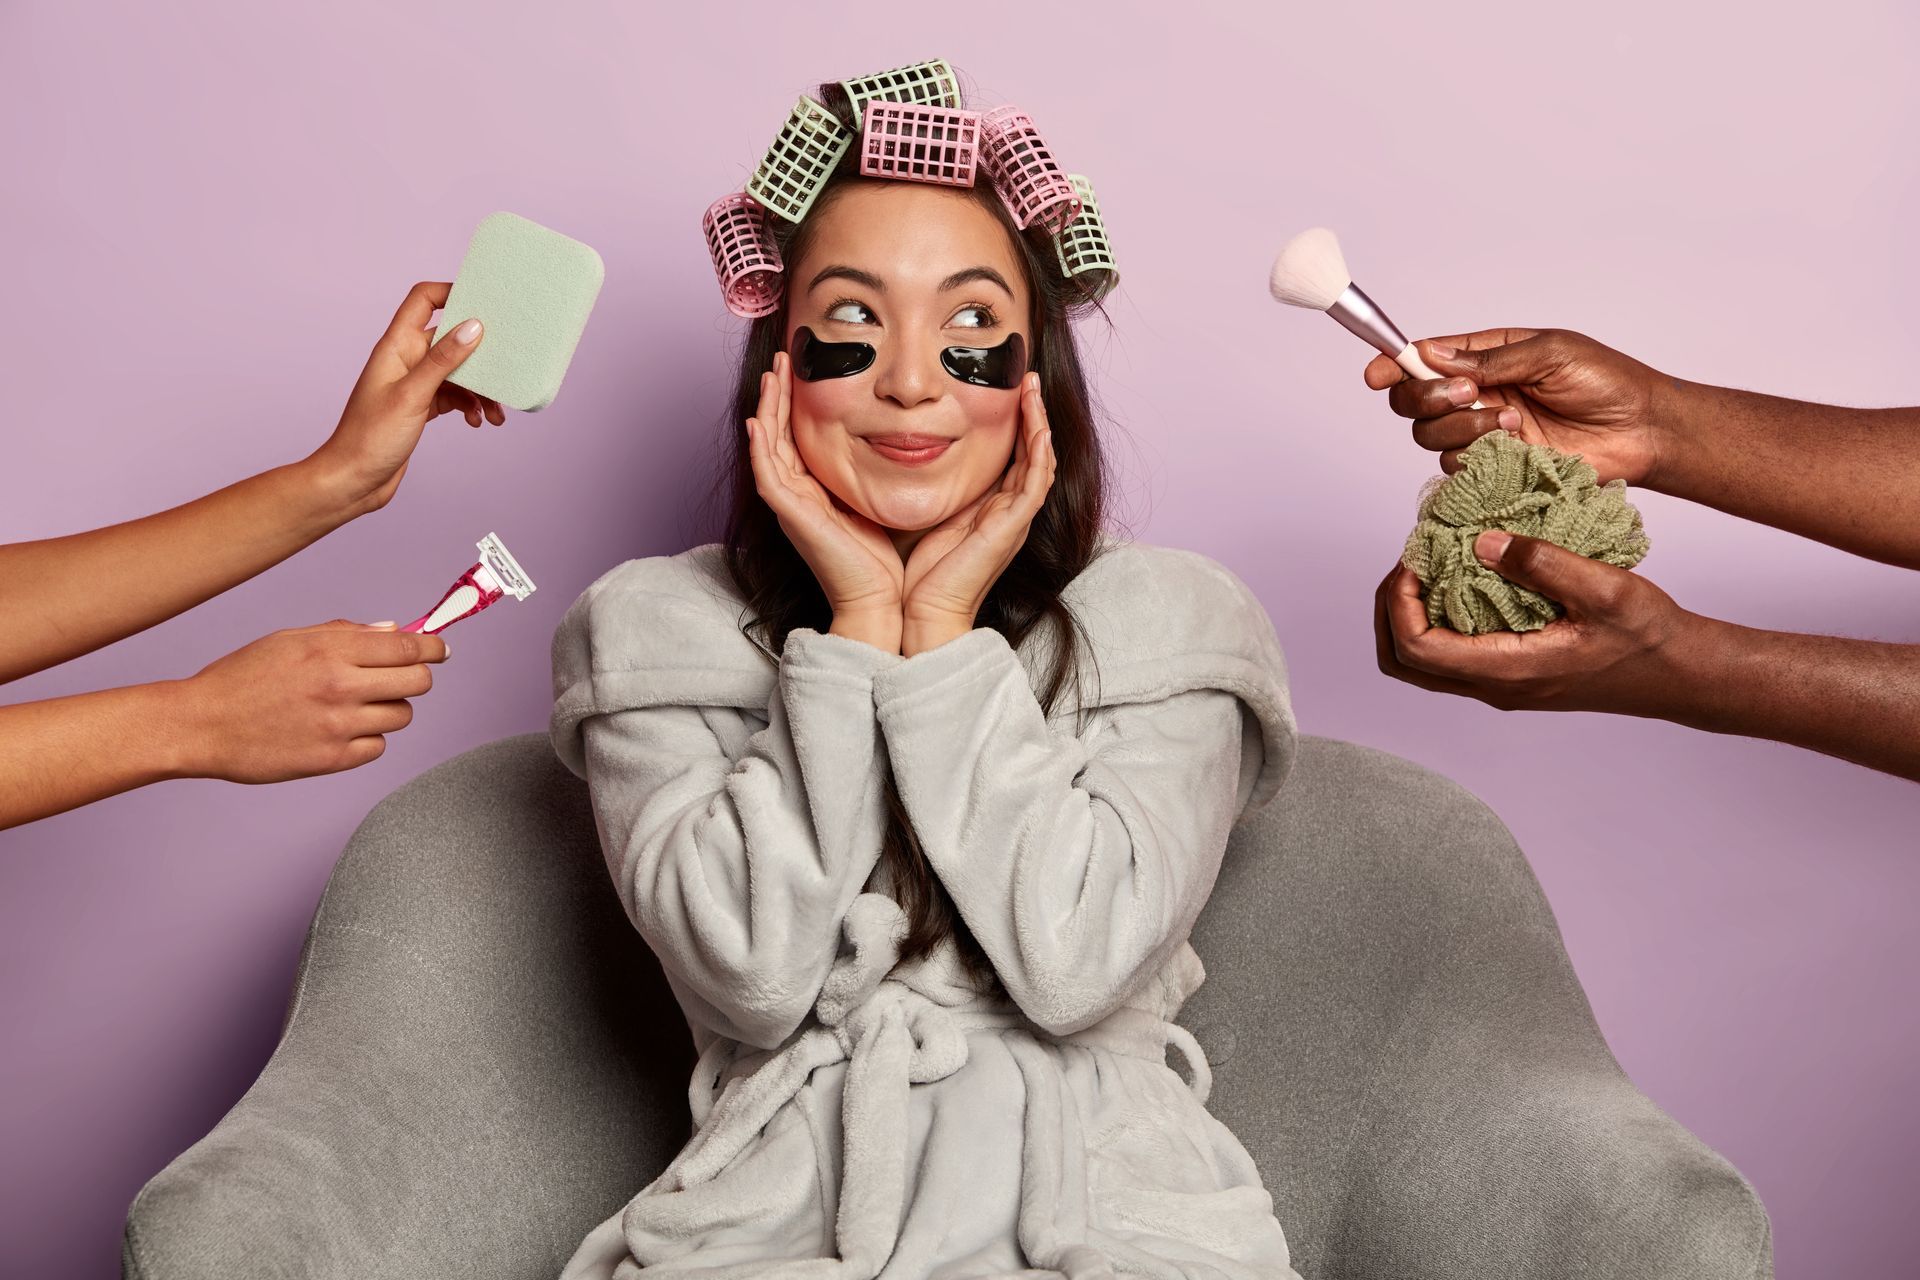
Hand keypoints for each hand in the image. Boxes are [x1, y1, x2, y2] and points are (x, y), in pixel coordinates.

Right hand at [173, 620, 447, 782]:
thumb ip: (346, 634)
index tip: (440, 650)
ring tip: (356, 705)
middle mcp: (339, 686)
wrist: (200, 725)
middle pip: (417, 682)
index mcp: (329, 650)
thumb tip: (396, 631)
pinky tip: (340, 730)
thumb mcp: (290, 640)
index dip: (432, 647)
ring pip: (401, 716)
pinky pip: (377, 747)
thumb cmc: (242, 677)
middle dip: (415, 677)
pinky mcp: (331, 759)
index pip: (407, 647)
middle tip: (400, 678)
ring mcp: (337, 725)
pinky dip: (368, 739)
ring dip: (388, 709)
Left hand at [305, 281, 506, 516]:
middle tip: (506, 364)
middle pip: (450, 338)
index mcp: (397, 346)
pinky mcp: (422, 406)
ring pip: (457, 371)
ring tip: (496, 411)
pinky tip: (478, 421)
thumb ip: (443, 360)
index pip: (423, 300)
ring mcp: (414, 383)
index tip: (484, 302)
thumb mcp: (412, 395)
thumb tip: (474, 326)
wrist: (354, 481)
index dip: (452, 292)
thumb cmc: (370, 437)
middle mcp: (406, 359)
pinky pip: (454, 395)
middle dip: (480, 352)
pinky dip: (470, 405)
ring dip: (480, 388)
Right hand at [745, 349, 904, 617]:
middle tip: (783, 358)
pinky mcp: (790, 516)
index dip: (796, 402)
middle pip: (777, 434)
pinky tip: (757, 420)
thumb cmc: (882, 559)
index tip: (803, 368)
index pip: (797, 436)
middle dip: (778, 395)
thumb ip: (872, 473)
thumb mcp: (876, 500)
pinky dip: (760, 447)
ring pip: (767, 447)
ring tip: (772, 375)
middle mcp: (797, 494)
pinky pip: (767, 475)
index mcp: (814, 490)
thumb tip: (897, 441)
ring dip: (767, 409)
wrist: (877, 599)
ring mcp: (789, 505)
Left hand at [901, 371, 1055, 631]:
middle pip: (1033, 453)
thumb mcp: (926, 514)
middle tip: (1026, 376)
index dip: (1015, 421)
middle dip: (1033, 413)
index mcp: (991, 509)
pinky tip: (1037, 423)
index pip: (1013, 456)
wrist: (921, 614)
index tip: (1006, 386)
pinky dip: (1040, 451)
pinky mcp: (1012, 528)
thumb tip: (904, 450)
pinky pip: (1036, 483)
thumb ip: (930, 487)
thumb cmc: (916, 573)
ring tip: (1032, 387)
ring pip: (1041, 461)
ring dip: (1040, 422)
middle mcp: (1008, 512)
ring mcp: (1014, 520)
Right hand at [1364, 329, 1665, 485]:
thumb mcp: (1549, 352)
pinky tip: (1515, 444)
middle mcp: (1475, 394)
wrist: (1641, 431)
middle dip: (1429, 397)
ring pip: (1429, 435)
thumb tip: (1431, 355)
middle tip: (1470, 394)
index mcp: (1484, 357)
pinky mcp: (1494, 467)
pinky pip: (1456, 467)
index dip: (1392, 364)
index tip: (1377, 374)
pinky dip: (1476, 455)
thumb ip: (1488, 358)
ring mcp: (1482, 432)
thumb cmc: (1607, 381)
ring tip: (1512, 420)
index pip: (1422, 359)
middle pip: (1412, 400)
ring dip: (1463, 426)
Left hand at [1374, 531, 1697, 715]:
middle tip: (1411, 563)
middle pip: (1403, 663)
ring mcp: (1502, 685)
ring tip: (1431, 567)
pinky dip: (1439, 619)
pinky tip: (1463, 579)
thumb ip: (1542, 564)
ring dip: (1411, 616)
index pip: (1416, 648)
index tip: (1415, 558)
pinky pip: (1452, 656)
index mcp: (1508, 671)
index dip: (1399, 602)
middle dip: (1391, 611)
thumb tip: (1481, 543)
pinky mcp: (1512, 675)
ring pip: (1424, 664)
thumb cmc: (1649, 636)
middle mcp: (1496, 686)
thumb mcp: (1604, 589)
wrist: (1680, 674)